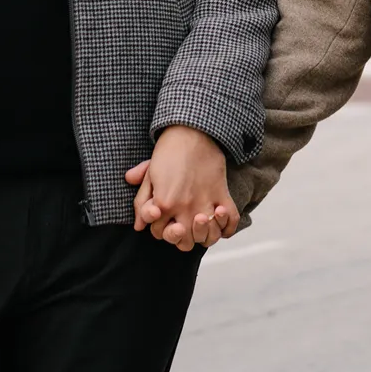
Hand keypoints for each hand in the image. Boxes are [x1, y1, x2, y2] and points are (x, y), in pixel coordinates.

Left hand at [124, 126, 239, 251]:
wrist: (192, 129)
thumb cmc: (169, 150)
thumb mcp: (149, 174)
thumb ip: (141, 202)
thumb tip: (139, 226)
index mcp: (164, 203)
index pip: (158, 233)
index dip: (158, 227)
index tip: (162, 217)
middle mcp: (185, 208)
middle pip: (184, 242)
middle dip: (180, 238)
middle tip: (180, 225)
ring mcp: (206, 202)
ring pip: (208, 236)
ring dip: (204, 235)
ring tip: (199, 224)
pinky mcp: (222, 193)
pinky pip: (231, 220)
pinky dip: (227, 227)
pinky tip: (219, 220)